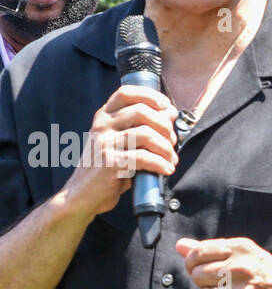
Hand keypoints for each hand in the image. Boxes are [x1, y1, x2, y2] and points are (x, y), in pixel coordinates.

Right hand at [64, 85, 176, 219]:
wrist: (82, 195)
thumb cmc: (107, 168)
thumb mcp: (120, 143)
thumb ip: (142, 128)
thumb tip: (171, 112)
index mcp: (104, 117)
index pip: (126, 93)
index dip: (150, 96)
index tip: (167, 107)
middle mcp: (102, 126)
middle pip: (141, 111)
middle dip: (164, 126)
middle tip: (172, 142)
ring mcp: (105, 144)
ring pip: (146, 134)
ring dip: (166, 148)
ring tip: (172, 160)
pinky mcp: (110, 163)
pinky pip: (144, 158)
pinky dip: (160, 164)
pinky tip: (166, 170)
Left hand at [176, 237, 271, 288]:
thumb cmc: (262, 270)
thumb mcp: (240, 252)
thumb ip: (209, 249)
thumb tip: (179, 245)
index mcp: (239, 249)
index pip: (198, 253)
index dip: (191, 262)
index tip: (197, 267)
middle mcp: (241, 268)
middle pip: (198, 275)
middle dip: (200, 281)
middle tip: (213, 283)